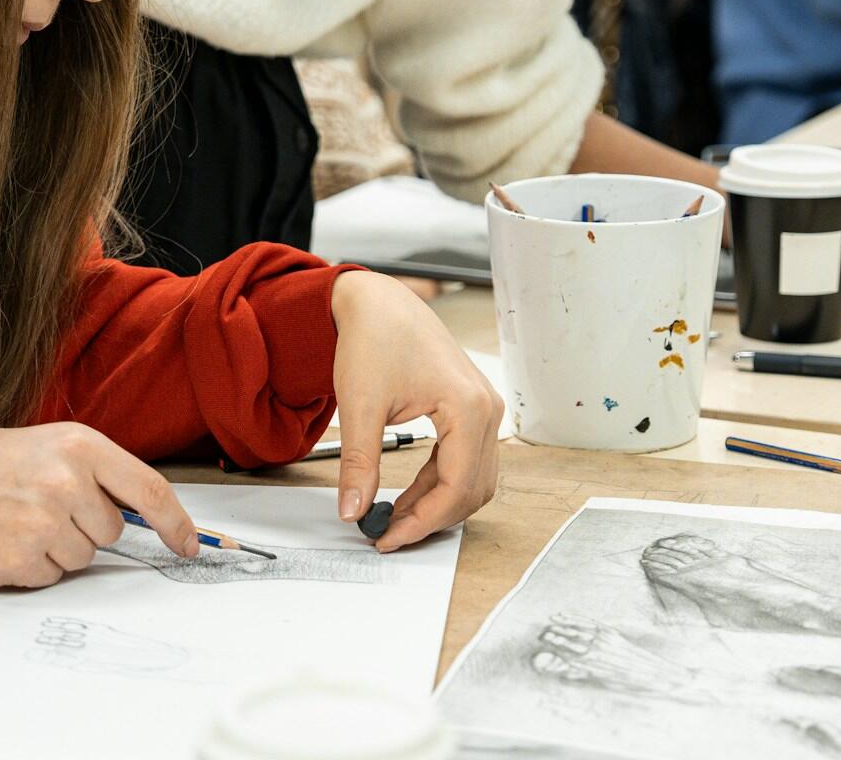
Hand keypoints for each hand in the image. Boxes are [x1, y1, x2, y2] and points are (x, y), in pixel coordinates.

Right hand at [0, 422, 195, 587]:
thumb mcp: (48, 444)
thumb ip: (96, 472)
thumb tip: (143, 512)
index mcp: (80, 445)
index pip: (149, 490)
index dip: (176, 523)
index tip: (188, 544)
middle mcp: (67, 482)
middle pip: (111, 531)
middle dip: (86, 527)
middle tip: (44, 506)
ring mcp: (45, 523)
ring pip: (83, 557)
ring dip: (58, 548)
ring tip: (19, 520)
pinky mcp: (22, 559)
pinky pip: (52, 577)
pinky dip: (33, 565)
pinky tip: (6, 539)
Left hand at [328, 270, 501, 552]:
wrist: (379, 302)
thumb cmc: (374, 338)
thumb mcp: (361, 405)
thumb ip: (359, 463)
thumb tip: (352, 512)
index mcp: (468, 408)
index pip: (456, 487)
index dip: (421, 522)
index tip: (385, 538)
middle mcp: (488, 410)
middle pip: (472, 490)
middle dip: (431, 519)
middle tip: (386, 534)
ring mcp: (484, 409)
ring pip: (473, 480)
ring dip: (437, 506)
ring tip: (392, 519)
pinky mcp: (472, 410)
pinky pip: (466, 462)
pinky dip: (440, 485)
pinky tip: (407, 496)